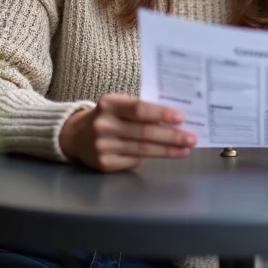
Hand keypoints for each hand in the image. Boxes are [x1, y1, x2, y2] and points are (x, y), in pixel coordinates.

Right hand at [59, 94, 195, 172]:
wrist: (76, 135)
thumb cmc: (108, 116)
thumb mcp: (118, 105)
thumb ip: (141, 109)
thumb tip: (175, 118)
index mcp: (109, 103)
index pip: (139, 109)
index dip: (161, 114)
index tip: (181, 118)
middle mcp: (103, 125)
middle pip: (144, 132)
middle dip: (171, 136)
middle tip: (191, 138)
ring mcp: (102, 146)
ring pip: (143, 149)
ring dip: (167, 150)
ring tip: (185, 149)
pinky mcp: (104, 163)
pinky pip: (134, 160)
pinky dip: (149, 157)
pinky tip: (163, 154)